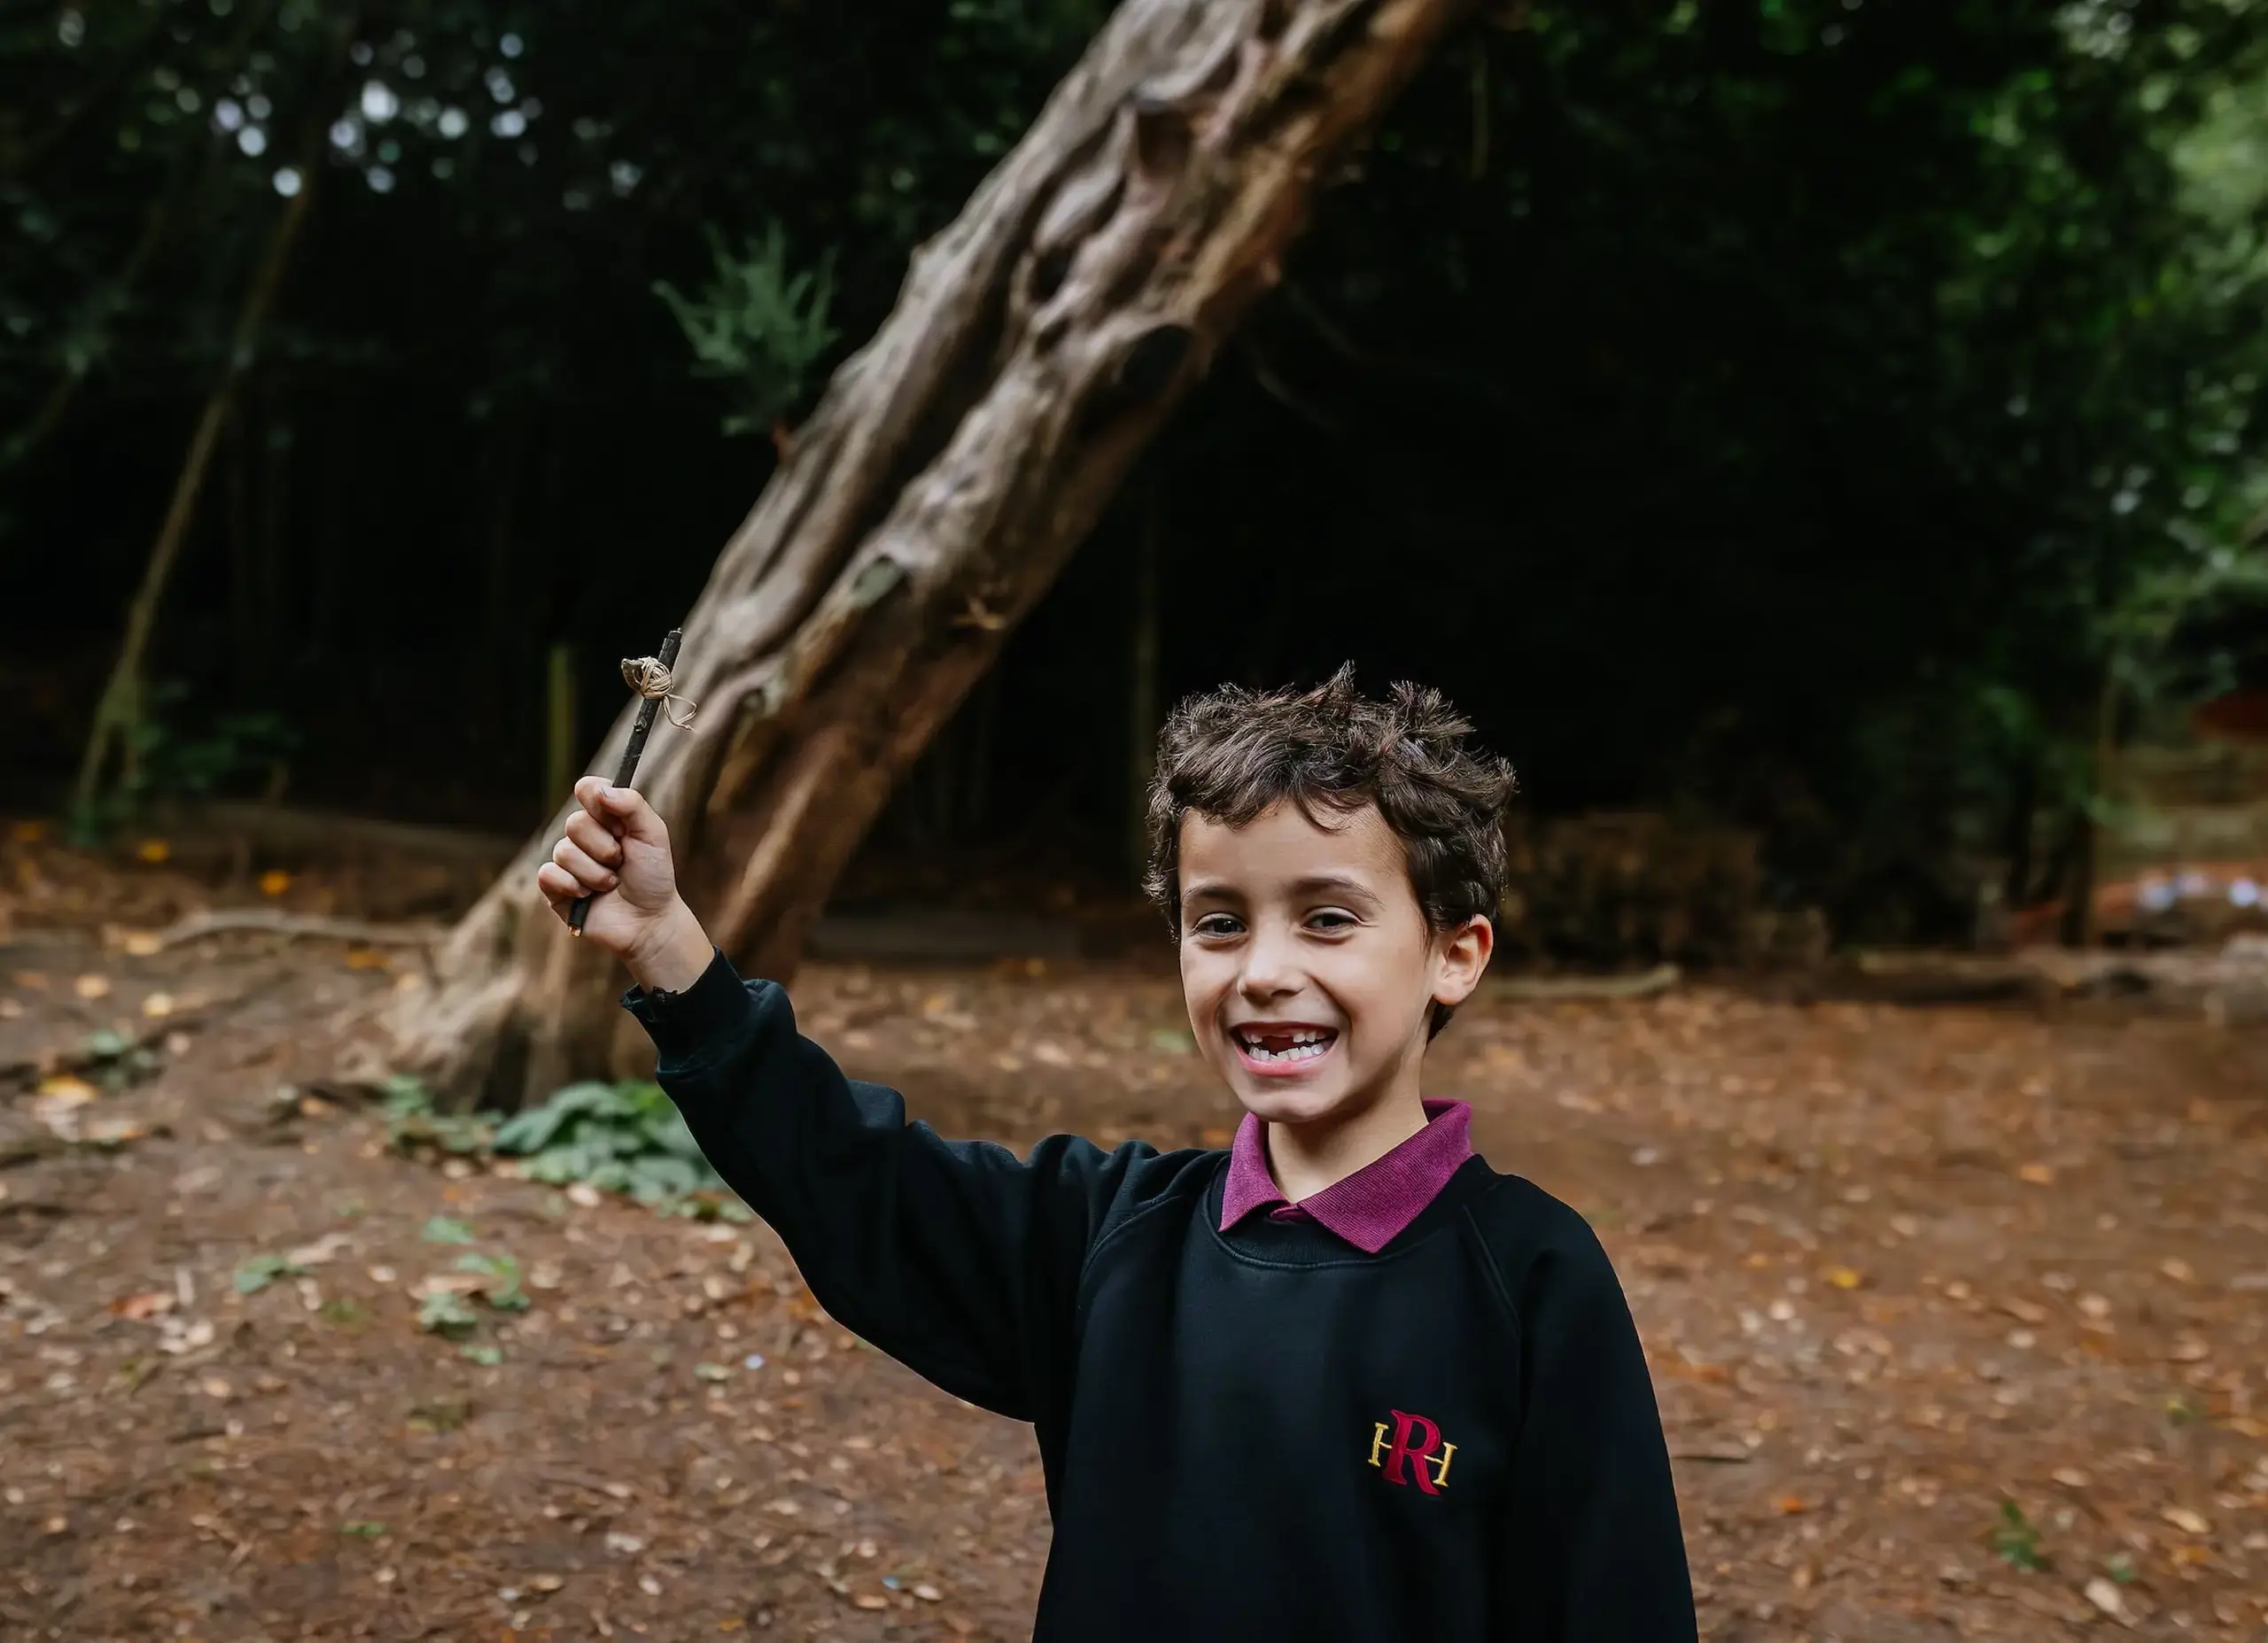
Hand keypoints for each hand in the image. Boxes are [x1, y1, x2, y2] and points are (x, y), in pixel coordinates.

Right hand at [536, 777, 712, 990]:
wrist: (649, 921)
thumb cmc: (653, 877)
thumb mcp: (653, 835)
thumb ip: (632, 805)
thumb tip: (600, 790)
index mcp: (606, 817)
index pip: (586, 788)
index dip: (597, 802)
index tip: (619, 823)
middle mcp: (583, 836)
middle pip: (575, 823)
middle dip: (604, 848)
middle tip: (621, 862)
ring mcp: (568, 861)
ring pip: (563, 852)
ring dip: (595, 873)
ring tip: (611, 884)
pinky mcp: (555, 888)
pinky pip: (547, 875)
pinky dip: (571, 886)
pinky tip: (587, 896)